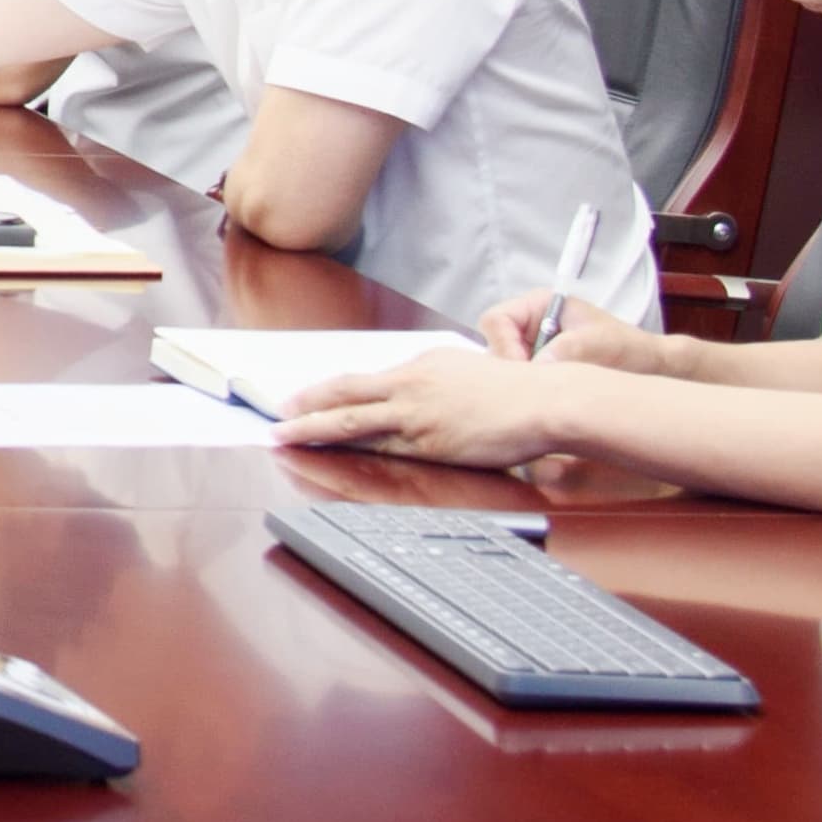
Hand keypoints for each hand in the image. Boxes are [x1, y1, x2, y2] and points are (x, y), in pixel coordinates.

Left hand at [270, 336, 575, 469]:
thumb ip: (436, 381)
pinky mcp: (428, 441)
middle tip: (276, 413)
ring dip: (311, 428)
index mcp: (421, 365)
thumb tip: (416, 394)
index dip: (331, 391)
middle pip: (345, 393)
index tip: (306, 397)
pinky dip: (347, 452)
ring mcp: (416, 413)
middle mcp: (411, 384)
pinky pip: (377, 448)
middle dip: (306, 404)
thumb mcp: (468, 370)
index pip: (365, 380)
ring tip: (283, 436)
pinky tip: (328, 457)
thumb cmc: (518, 390)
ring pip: (350, 420)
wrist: (546, 399)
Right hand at [477, 288, 683, 375]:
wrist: (649, 371)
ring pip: (503, 368)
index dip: (504, 346)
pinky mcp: (537, 372)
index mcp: (539, 305)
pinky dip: (529, 393)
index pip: (496, 320)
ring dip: (521, 383)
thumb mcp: (600, 344)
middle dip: (511, 369)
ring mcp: (531, 350)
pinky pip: (517, 383)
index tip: (526, 371)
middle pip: (494, 346)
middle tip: (535, 389)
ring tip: (549, 394)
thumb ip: (566, 349)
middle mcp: (529, 326)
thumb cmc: (629, 349)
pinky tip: (549, 402)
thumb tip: (535, 366)